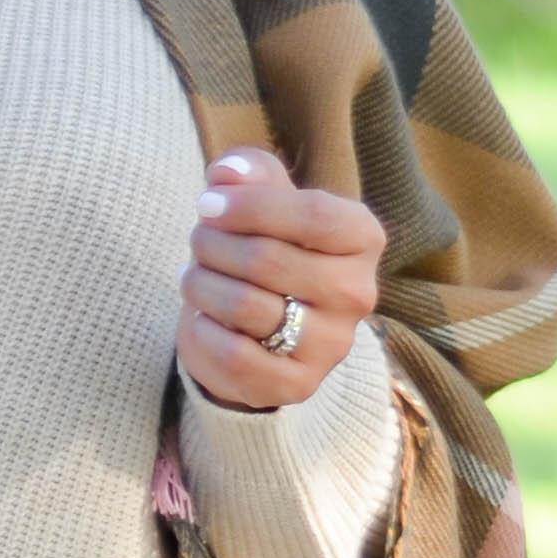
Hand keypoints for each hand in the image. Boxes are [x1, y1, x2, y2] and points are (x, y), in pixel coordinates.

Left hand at [177, 152, 383, 415]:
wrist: (260, 331)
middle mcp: (358, 292)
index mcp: (362, 238)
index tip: (207, 204)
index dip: (249, 206)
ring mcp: (332, 344)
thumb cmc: (265, 250)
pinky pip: (235, 356)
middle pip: (268, 259)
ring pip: (246, 305)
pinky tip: (201, 318)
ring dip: (202, 284)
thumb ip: (249, 173)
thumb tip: (227, 172)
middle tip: (197, 241)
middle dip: (214, 244)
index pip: (312, 214)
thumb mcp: (263, 202)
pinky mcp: (299, 385)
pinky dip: (203, 331)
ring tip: (194, 276)